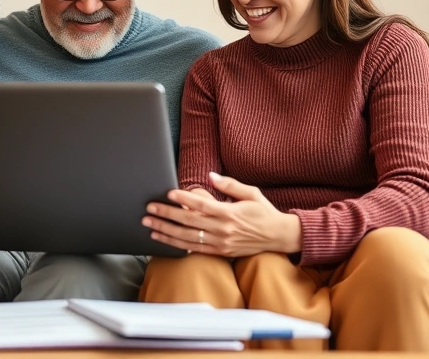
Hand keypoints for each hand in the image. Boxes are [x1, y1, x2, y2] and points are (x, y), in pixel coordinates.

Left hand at [142, 172, 302, 257]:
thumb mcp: (251, 193)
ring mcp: (220, 243)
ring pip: (187, 238)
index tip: (169, 193)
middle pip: (189, 222)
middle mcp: (223, 230)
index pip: (201, 205)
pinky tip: (164, 240)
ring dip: (166, 232)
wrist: (278, 236)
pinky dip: (177, 245)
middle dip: (166, 215)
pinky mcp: (220, 252)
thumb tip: (211, 176)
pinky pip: (194, 249)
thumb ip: (230, 185)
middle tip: (149, 210)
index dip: (184, 199)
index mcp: (229, 213)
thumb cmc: (264, 212)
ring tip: (150, 226)